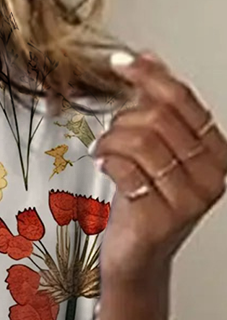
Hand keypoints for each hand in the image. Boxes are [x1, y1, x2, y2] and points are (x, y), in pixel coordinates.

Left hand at [93, 50, 226, 283]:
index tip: (122, 63)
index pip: (183, 101)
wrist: (136, 260)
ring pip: (141, 141)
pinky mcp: (160, 218)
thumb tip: (148, 59)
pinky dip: (108, 160)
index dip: (149, 76)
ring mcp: (187, 199)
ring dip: (112, 140)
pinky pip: (127, 170)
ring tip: (103, 149)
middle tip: (110, 132)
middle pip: (160, 119)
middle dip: (124, 118)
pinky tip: (103, 163)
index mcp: (216, 153)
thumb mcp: (156, 154)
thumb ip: (156, 110)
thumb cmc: (145, 207)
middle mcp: (209, 176)